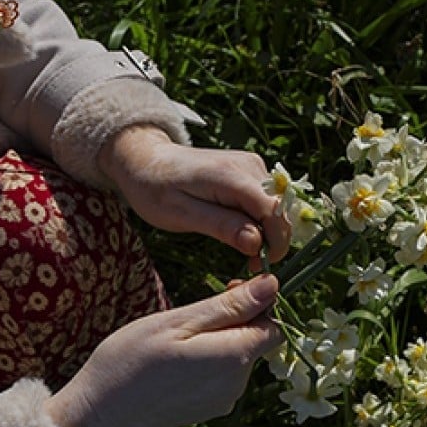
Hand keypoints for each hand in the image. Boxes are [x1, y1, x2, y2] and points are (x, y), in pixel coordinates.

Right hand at [45, 274, 281, 426]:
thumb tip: (273, 284)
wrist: (99, 411)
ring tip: (179, 338)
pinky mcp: (210, 410)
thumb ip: (230, 306)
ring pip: (238, 358)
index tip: (226, 289)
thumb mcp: (179, 321)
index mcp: (234, 358)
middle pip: (256, 342)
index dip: (258, 303)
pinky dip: (209, 362)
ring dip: (219, 341)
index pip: (273, 326)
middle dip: (236, 321)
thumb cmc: (131, 358)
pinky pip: (223, 377)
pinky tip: (177, 360)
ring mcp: (224, 401)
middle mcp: (237, 384)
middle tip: (195, 311)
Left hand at [98, 125, 291, 265]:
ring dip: (267, 232)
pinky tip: (240, 231)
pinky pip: (267, 201)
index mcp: (230, 175)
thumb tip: (256, 243)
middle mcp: (249, 165)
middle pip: (281, 209)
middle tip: (249, 264)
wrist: (146, 160)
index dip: (276, 241)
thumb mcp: (181, 214)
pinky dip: (260, 221)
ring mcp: (252, 165)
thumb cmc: (156, 189)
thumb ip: (221, 226)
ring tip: (242, 249)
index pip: (273, 209)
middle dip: (273, 240)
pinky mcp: (251, 170)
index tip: (260, 266)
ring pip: (277, 207)